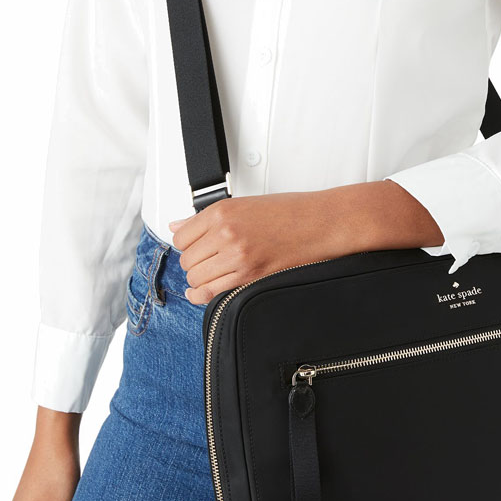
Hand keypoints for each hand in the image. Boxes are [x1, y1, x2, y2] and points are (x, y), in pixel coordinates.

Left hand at [169, 179, 442, 304]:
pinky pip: (211, 293)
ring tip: (214, 273)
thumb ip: (207, 218)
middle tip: (208, 260)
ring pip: (196, 278)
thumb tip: (177, 224)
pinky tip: (204, 292)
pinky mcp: (250, 277)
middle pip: (187, 260)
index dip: (187, 243)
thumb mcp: (245, 205)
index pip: (181, 236)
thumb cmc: (292, 212)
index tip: (195, 246)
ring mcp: (237, 257)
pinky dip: (203, 295)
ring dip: (201, 279)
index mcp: (222, 212)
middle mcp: (226, 234)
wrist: (323, 223)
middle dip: (194, 262)